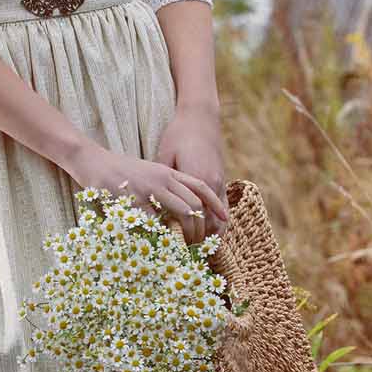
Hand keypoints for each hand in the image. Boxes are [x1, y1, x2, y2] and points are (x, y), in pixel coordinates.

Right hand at [66, 136, 226, 245]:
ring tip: (183, 247)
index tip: (224, 219)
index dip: (215, 203)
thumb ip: (163, 188)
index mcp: (167, 172)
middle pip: (194, 203)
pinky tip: (159, 245)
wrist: (92, 160)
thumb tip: (177, 211)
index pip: (200, 186)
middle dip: (200, 227)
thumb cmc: (118, 171)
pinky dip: (159, 235)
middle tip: (196, 243)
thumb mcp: (147, 173)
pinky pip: (153, 221)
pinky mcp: (132, 198)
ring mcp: (148, 188)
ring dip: (185, 233)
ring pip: (180, 212)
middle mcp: (162, 178)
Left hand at [153, 104, 228, 243]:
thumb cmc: (179, 134)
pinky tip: (210, 236)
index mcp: (195, 177)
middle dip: (194, 240)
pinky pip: (222, 208)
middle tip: (179, 253)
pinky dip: (218, 224)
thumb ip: (162, 180)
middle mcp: (211, 182)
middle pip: (206, 221)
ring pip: (218, 218)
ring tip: (192, 250)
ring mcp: (220, 182)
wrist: (201, 118)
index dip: (183, 233)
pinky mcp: (222, 180)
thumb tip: (148, 202)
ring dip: (207, 235)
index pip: (192, 216)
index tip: (170, 246)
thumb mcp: (165, 155)